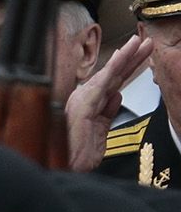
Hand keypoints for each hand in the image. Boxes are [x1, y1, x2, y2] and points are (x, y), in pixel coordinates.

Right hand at [65, 34, 151, 173]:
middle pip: (113, 75)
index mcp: (87, 107)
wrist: (65, 169)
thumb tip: (117, 96)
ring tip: (140, 42)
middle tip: (146, 42)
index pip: (111, 84)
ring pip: (110, 73)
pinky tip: (125, 53)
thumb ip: (108, 113)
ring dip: (126, 56)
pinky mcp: (85, 101)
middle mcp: (84, 99)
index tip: (140, 57)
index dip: (126, 69)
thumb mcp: (100, 133)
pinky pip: (104, 80)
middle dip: (131, 58)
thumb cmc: (77, 156)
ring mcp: (83, 99)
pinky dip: (115, 65)